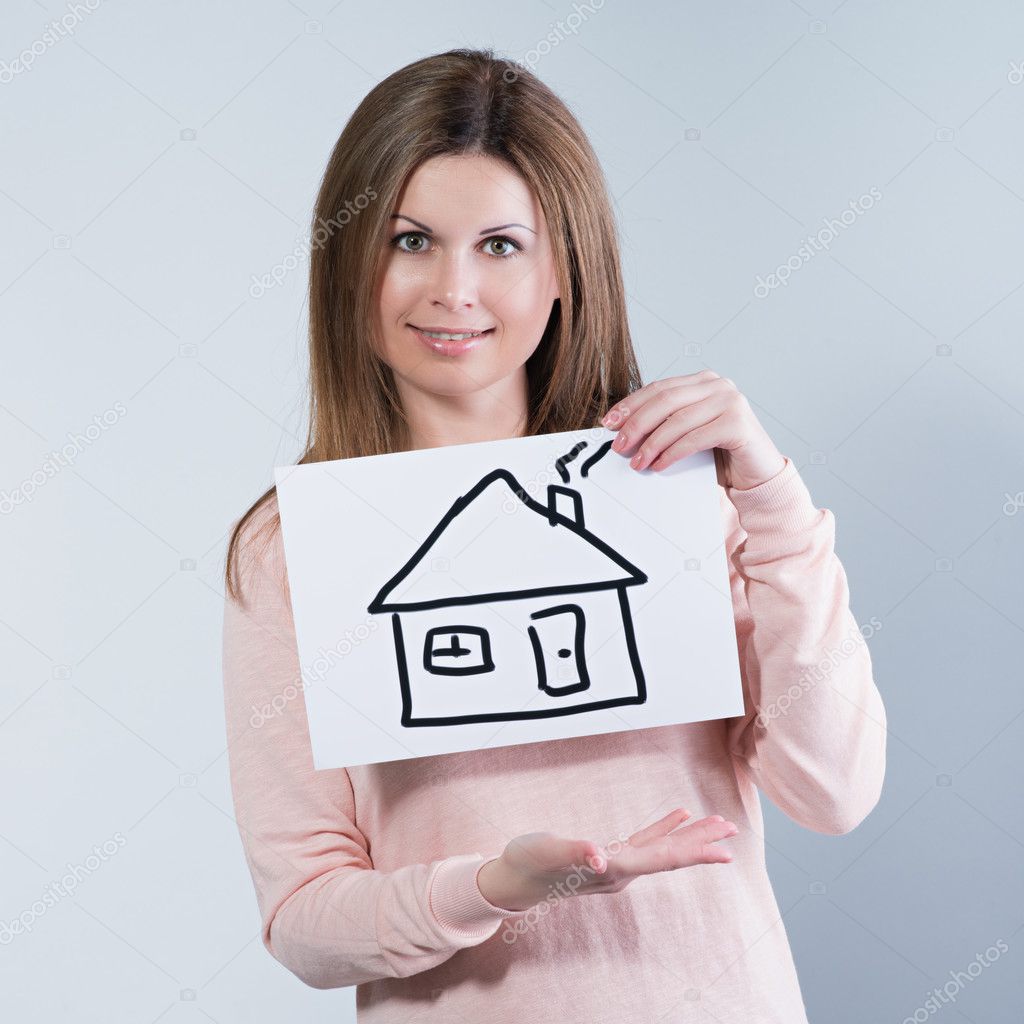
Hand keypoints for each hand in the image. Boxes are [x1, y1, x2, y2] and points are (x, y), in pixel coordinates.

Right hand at [476, 808, 737, 911]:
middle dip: (701, 843)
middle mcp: (621, 871)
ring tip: (717, 822)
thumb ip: (574, 852)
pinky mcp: (608, 856)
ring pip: (661, 848)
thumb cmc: (527, 863)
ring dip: (689, 836)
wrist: (512, 880)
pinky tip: (679, 815)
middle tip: (732, 829)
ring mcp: (617, 865)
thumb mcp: (546, 852)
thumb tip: (600, 857)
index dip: (692, 852)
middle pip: (669, 855)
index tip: (724, 851)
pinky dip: (664, 828)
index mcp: (612, 870)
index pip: (660, 859)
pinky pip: (644, 841)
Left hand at [601, 370, 785, 489]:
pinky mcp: (738, 423)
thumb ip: (664, 424)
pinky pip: (695, 438)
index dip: (630, 405)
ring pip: (678, 420)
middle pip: (665, 401)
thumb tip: (621, 430)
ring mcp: (731, 401)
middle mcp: (718, 385)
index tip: (608, 423)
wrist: (757, 474)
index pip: (658, 388)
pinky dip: (673, 453)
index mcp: (703, 381)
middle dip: (636, 424)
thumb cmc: (719, 454)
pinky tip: (659, 464)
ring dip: (652, 443)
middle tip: (618, 446)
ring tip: (637, 461)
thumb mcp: (687, 433)